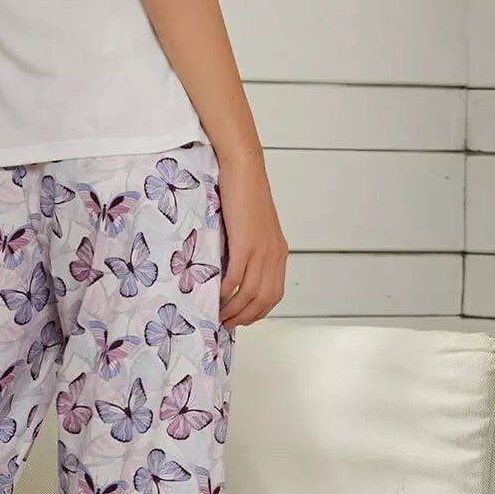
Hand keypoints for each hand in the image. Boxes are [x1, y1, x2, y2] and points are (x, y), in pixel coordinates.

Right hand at [214, 148, 286, 327]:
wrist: (245, 169)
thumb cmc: (244, 193)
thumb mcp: (253, 226)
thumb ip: (249, 248)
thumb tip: (234, 268)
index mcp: (278, 251)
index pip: (274, 293)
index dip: (259, 311)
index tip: (242, 319)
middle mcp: (274, 254)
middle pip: (264, 299)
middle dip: (246, 317)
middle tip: (226, 324)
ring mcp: (261, 250)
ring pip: (251, 293)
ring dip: (234, 309)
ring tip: (219, 316)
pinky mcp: (246, 243)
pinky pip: (237, 277)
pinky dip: (226, 291)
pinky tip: (216, 296)